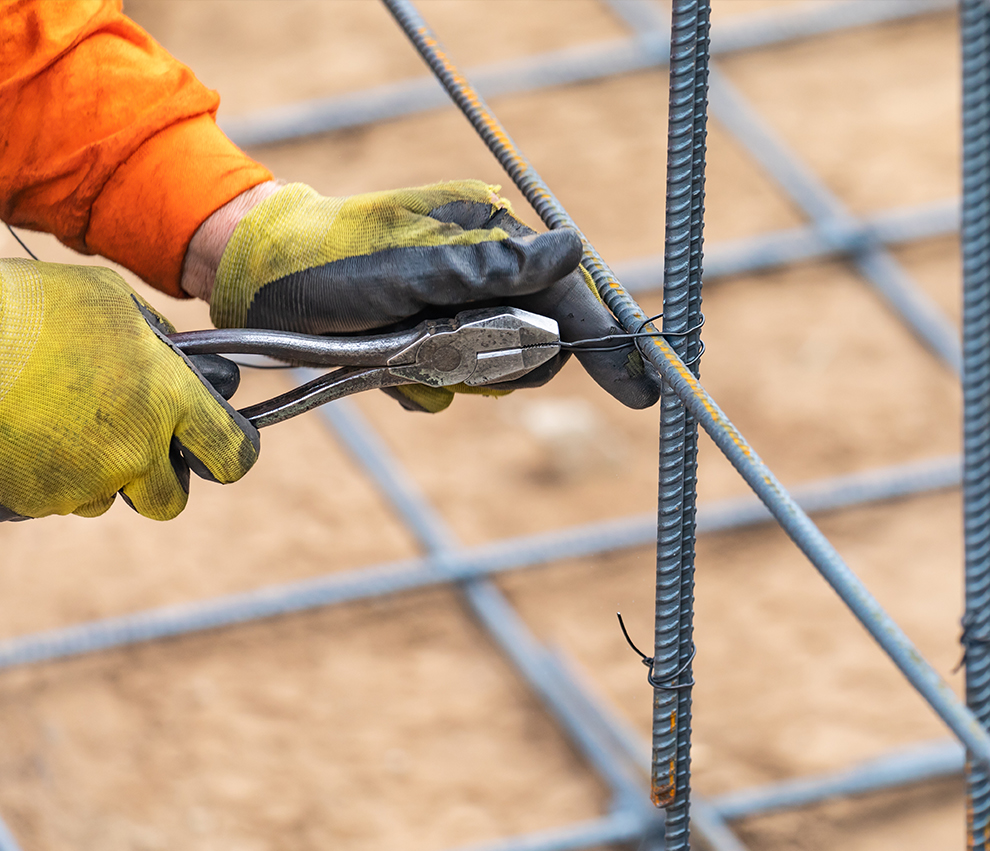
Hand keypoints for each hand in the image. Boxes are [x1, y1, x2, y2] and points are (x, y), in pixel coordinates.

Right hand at [0, 261, 258, 520]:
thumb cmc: (31, 307)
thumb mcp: (110, 301)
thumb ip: (154, 337)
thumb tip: (172, 353)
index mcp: (167, 399)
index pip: (233, 453)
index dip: (231, 453)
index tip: (221, 448)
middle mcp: (135, 449)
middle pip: (171, 499)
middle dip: (160, 480)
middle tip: (135, 447)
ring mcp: (84, 481)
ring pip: (109, 499)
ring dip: (98, 475)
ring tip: (63, 428)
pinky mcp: (37, 499)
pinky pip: (57, 500)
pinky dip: (49, 478)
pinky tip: (29, 435)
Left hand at [193, 181, 658, 410]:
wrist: (261, 283)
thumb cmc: (333, 265)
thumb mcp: (412, 270)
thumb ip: (493, 268)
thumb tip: (571, 250)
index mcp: (492, 236)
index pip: (569, 295)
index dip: (607, 344)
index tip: (642, 390)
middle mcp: (486, 270)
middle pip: (541, 341)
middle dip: (505, 362)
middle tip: (448, 359)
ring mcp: (462, 305)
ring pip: (502, 367)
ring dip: (460, 373)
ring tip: (407, 356)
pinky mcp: (436, 335)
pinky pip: (461, 379)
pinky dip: (432, 382)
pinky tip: (394, 366)